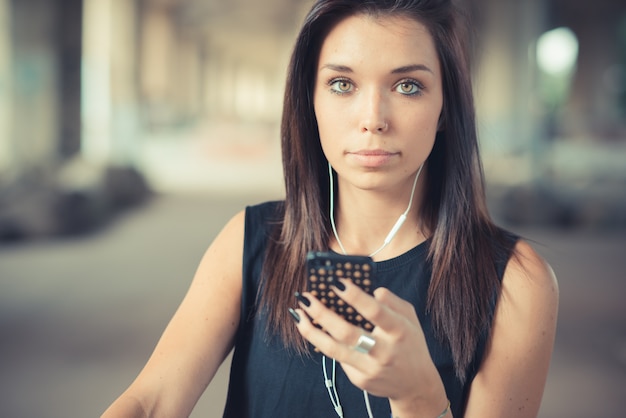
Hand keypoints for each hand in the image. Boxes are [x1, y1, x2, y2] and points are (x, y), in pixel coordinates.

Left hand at [293, 279, 446, 410]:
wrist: (414, 385)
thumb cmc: (409, 343)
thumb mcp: (410, 318)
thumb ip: (393, 301)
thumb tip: (373, 291)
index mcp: (399, 331)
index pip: (374, 311)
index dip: (354, 296)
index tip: (335, 282)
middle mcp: (383, 352)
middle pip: (346, 332)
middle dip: (322, 313)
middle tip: (306, 298)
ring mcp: (370, 368)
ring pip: (333, 349)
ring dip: (311, 330)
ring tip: (298, 314)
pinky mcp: (359, 379)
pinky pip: (338, 358)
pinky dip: (325, 342)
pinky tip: (317, 331)